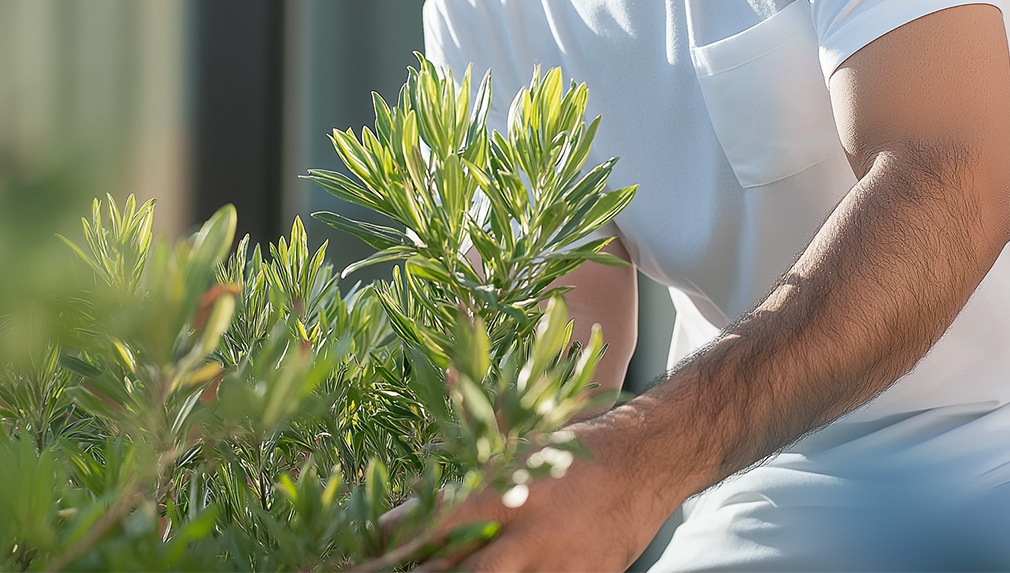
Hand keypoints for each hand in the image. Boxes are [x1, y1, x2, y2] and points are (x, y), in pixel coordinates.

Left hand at [413, 416, 676, 572]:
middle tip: (390, 572)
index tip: (362, 549)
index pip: (436, 523)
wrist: (648, 460)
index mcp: (508, 492)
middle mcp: (528, 535)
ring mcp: (557, 566)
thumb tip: (420, 481)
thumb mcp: (521, 448)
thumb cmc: (575, 449)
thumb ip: (474, 467)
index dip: (395, 539)